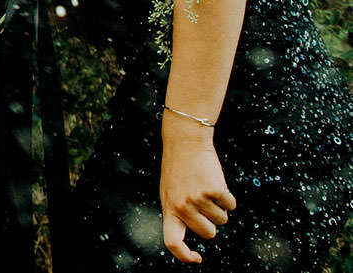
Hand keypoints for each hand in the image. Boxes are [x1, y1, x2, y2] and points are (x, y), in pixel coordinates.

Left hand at [160, 120, 234, 262]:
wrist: (184, 141)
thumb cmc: (178, 169)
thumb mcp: (171, 192)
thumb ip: (179, 213)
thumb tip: (200, 233)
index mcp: (169, 209)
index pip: (172, 242)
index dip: (185, 256)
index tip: (197, 258)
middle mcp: (182, 207)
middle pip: (208, 234)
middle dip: (211, 222)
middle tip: (204, 202)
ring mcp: (198, 199)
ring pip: (222, 219)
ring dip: (220, 207)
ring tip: (206, 187)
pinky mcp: (214, 190)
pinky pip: (231, 205)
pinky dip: (228, 197)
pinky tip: (215, 181)